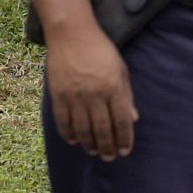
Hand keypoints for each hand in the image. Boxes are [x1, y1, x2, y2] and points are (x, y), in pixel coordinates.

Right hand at [45, 28, 138, 160]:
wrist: (72, 34)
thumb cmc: (101, 50)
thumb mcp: (121, 69)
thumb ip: (127, 94)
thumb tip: (134, 118)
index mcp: (113, 86)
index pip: (122, 120)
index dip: (125, 138)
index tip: (126, 150)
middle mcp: (95, 94)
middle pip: (103, 129)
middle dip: (108, 147)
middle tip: (110, 158)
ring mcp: (75, 96)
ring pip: (83, 129)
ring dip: (89, 144)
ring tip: (95, 152)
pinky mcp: (58, 95)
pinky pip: (63, 122)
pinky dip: (69, 134)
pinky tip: (75, 141)